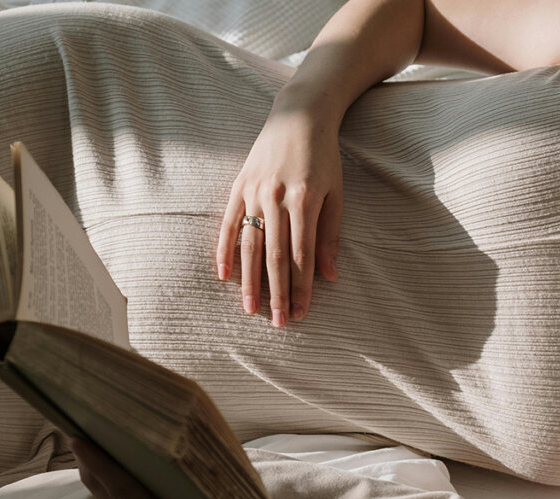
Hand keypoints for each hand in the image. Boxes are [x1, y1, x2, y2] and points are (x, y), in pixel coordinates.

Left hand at [70, 436, 208, 498]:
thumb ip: (204, 490)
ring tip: (89, 438)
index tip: (77, 440)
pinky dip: (109, 482)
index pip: (122, 489)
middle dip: (86, 460)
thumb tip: (195, 455)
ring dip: (95, 470)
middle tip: (73, 424)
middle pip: (103, 492)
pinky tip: (114, 465)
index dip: (99, 463)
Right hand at [215, 110, 342, 326]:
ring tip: (250, 309)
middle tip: (278, 322)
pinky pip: (229, 223)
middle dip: (277, 293)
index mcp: (305, 200)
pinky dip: (225, 250)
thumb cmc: (323, 157)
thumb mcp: (336, 193)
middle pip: (275, 255)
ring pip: (250, 244)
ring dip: (250, 280)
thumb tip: (329, 276)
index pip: (301, 255)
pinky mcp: (239, 185)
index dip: (301, 288)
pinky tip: (224, 275)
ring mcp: (255, 191)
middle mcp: (277, 198)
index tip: (302, 314)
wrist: (299, 115)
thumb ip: (329, 235)